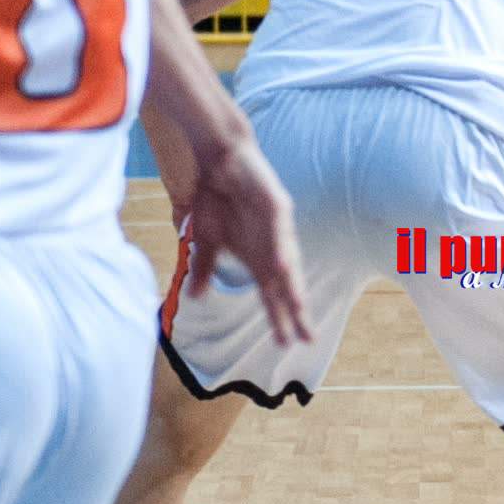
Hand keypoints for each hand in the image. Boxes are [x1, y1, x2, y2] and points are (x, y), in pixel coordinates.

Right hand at [180, 115, 311, 349]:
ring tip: (299, 311)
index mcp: (256, 256)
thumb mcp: (206, 240)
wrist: (218, 159)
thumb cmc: (215, 198)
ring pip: (288, 260)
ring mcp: (277, 225)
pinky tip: (282, 267)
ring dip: (293, 286)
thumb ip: (206, 268)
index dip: (278, 316)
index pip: (271, 293)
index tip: (285, 344)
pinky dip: (280, 249)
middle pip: (286, 283)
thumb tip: (197, 297)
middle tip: (306, 339)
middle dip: (295, 311)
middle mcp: (272, 245)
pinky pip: (280, 230)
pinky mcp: (276, 203)